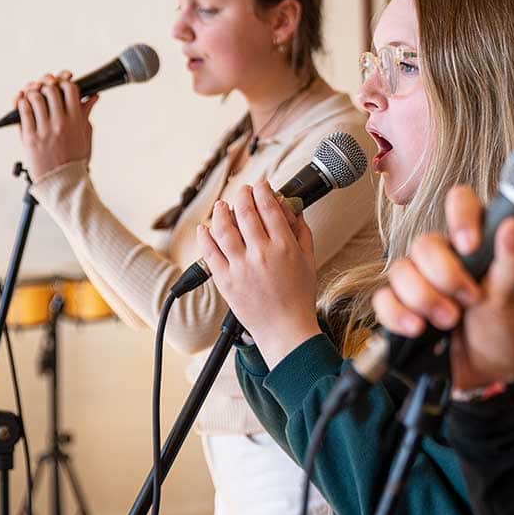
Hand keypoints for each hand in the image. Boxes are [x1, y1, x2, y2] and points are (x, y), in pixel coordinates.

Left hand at [13, 71, 98, 181]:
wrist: (61, 180)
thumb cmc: (74, 159)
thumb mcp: (85, 134)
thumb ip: (86, 113)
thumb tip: (93, 96)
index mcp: (76, 121)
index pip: (70, 89)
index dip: (65, 81)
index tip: (62, 83)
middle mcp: (60, 124)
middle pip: (50, 89)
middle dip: (47, 84)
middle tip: (46, 87)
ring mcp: (43, 130)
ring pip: (34, 97)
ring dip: (33, 91)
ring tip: (34, 94)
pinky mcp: (29, 137)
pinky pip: (23, 111)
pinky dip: (22, 102)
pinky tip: (24, 102)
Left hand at [199, 179, 321, 367]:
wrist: (285, 329)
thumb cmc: (299, 296)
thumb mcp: (309, 260)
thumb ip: (301, 231)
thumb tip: (292, 209)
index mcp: (284, 246)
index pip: (269, 207)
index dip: (263, 190)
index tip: (260, 186)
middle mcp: (261, 254)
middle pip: (245, 212)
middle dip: (242, 195)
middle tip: (243, 191)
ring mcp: (240, 267)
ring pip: (224, 228)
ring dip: (221, 211)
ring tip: (222, 206)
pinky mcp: (225, 280)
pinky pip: (209, 252)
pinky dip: (205, 236)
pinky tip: (204, 228)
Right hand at [372, 186, 513, 390]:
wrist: (486, 371)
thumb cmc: (499, 326)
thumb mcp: (509, 295)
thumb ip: (511, 261)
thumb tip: (512, 225)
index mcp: (471, 242)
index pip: (458, 202)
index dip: (459, 217)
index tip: (469, 246)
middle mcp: (441, 256)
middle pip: (423, 243)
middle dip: (444, 275)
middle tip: (468, 300)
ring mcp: (417, 281)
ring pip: (400, 270)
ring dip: (424, 298)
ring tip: (449, 322)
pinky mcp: (400, 307)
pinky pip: (383, 300)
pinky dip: (398, 314)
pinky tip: (418, 329)